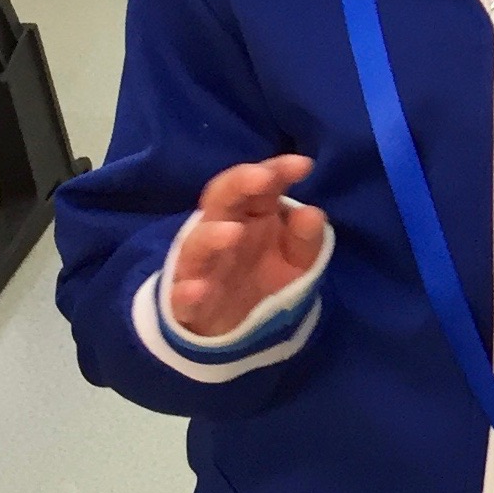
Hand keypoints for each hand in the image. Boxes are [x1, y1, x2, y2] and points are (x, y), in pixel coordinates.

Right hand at [170, 157, 325, 337]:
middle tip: (264, 177)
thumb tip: (312, 212)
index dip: (276, 170)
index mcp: (250, 214)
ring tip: (233, 233)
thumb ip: (306, 237)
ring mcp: (200, 266)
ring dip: (211, 237)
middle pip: (221, 199)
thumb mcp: (298, 259)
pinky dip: (186, 293)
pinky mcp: (186, 302)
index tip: (303, 165)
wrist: (238, 327)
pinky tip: (197, 290)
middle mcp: (220, 231)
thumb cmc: (267, 276)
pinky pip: (181, 296)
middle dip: (239, 184)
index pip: (257, 184)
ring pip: (196, 244)